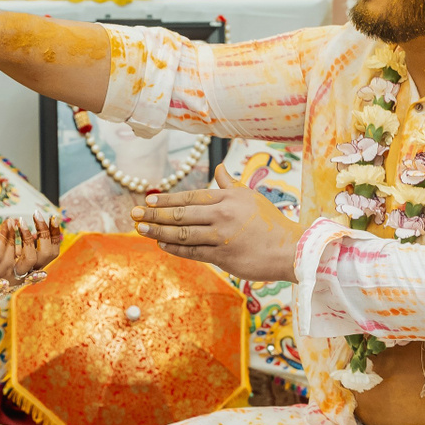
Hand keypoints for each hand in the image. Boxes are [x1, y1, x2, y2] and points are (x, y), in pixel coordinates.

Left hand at [133, 168, 302, 281]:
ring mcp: (221, 236)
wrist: (290, 249)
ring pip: (181, 233)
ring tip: (141, 229)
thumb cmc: (270, 223)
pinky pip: (192, 251)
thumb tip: (219, 168)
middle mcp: (222, 214)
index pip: (190, 196)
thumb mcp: (250, 197)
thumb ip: (229, 184)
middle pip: (180, 213)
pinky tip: (161, 245)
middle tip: (134, 214)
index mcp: (228, 197)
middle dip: (154, 214)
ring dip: (157, 232)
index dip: (166, 199)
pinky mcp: (222, 256)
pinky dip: (174, 248)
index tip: (148, 201)